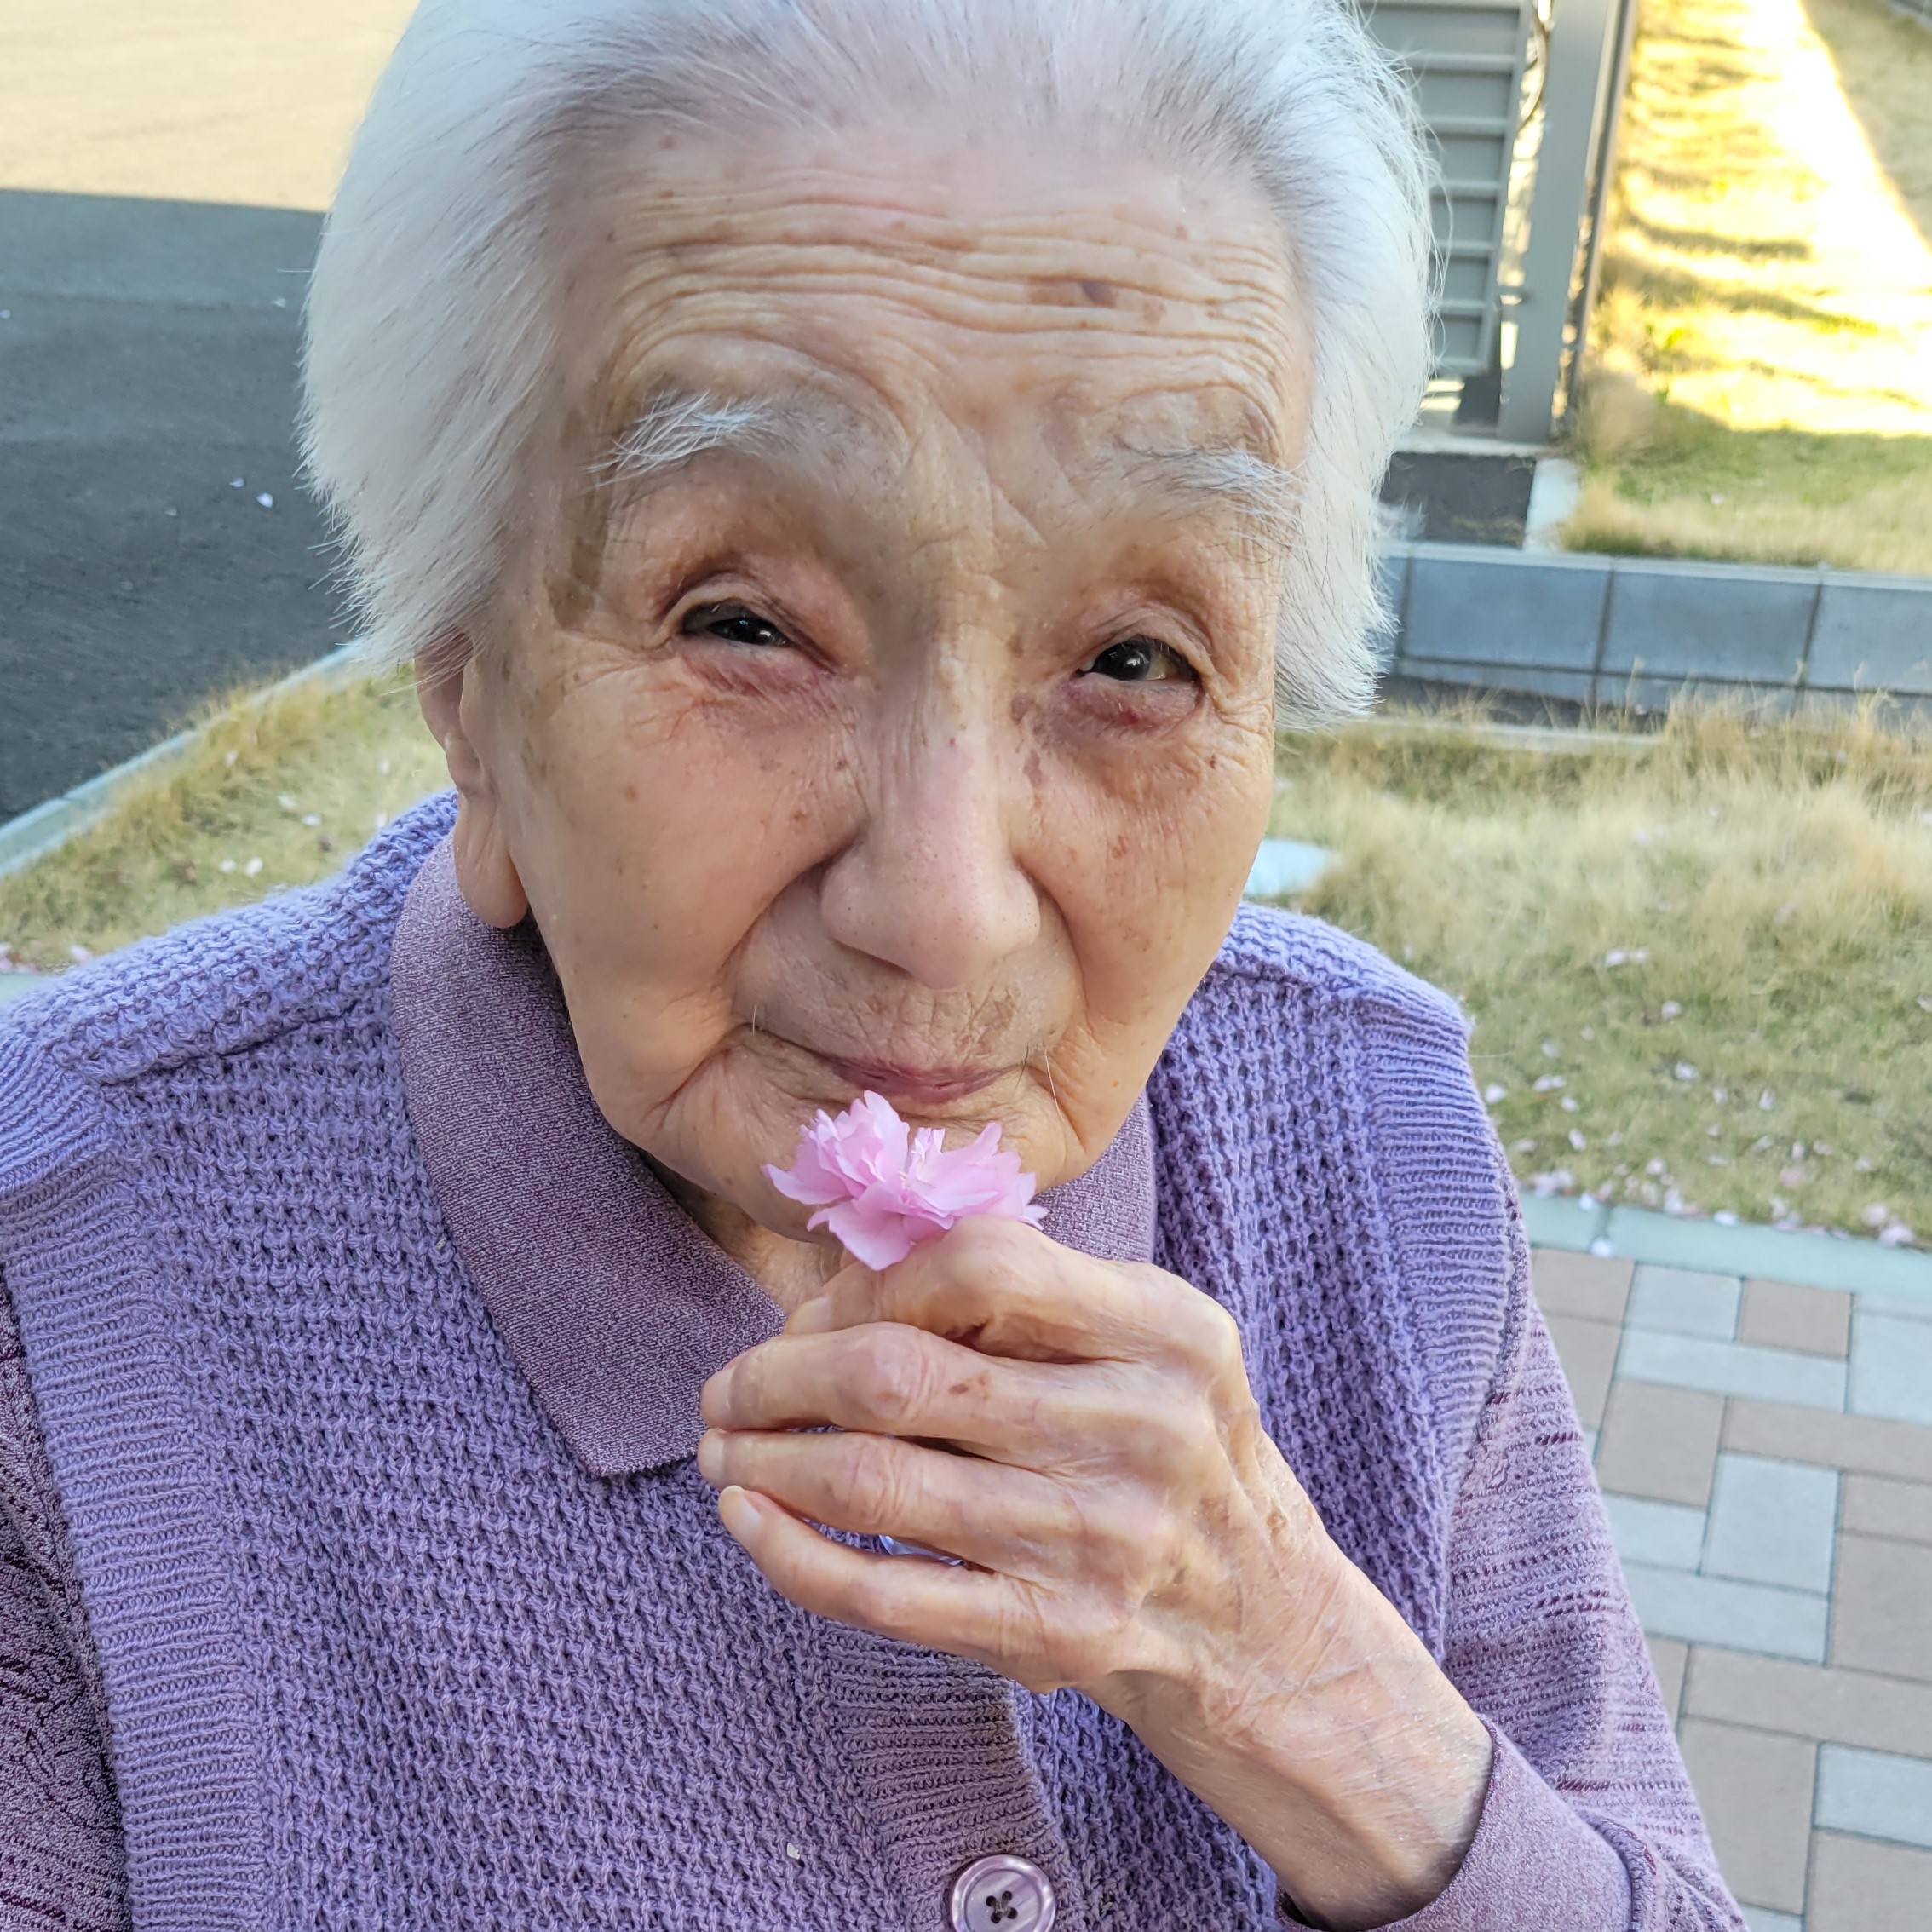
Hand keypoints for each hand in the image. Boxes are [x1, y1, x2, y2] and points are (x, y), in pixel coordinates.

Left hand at [697, 1217, 1489, 1930]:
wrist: (1268, 1629)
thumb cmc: (1177, 1459)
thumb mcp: (1149, 1348)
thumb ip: (1025, 1300)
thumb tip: (833, 1286)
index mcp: (1167, 1329)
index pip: (978, 1262)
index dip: (870, 1282)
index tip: (815, 1313)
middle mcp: (1142, 1426)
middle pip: (901, 1373)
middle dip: (778, 1374)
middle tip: (727, 1388)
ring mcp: (1097, 1540)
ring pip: (872, 1481)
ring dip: (764, 1460)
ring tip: (723, 1448)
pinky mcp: (1054, 1635)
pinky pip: (882, 1591)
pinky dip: (788, 1552)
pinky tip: (747, 1520)